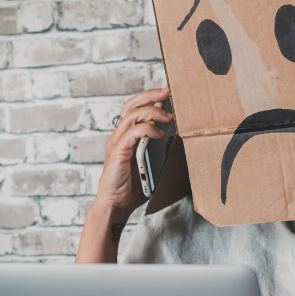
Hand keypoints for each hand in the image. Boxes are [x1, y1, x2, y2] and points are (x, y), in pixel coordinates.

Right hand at [96, 87, 172, 216]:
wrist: (116, 204)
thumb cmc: (132, 187)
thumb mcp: (150, 164)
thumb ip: (158, 152)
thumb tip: (178, 144)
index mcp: (126, 135)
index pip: (135, 107)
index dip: (149, 97)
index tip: (166, 92)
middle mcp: (119, 135)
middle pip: (132, 104)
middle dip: (150, 95)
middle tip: (167, 91)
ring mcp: (117, 142)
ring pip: (132, 115)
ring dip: (152, 112)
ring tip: (169, 116)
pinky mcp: (118, 151)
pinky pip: (132, 133)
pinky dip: (147, 129)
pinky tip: (159, 134)